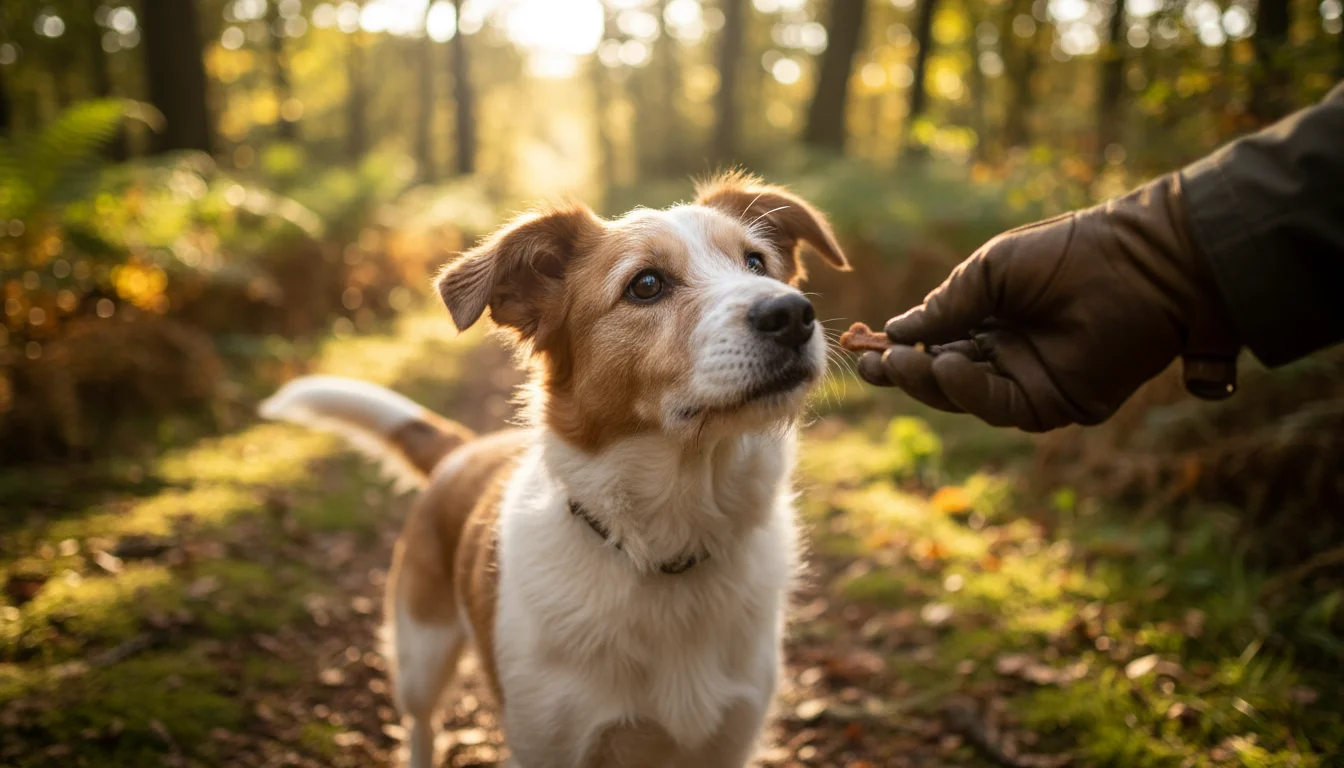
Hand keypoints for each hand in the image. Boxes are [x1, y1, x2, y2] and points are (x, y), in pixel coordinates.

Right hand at [857, 174, 1239, 431]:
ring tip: (903, 363)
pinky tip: (946, 369)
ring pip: (963, 397)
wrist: (1140, 265)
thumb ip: (947, 304)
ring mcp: (1028, 382)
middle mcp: (1004, 355)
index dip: (899, 348)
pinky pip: (1000, 407)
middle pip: (941, 376)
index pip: (933, 343)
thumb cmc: (1068, 254)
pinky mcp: (1055, 404)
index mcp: (989, 320)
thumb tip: (896, 329)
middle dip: (904, 373)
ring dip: (928, 383)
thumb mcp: (992, 270)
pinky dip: (969, 392)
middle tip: (872, 365)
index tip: (865, 346)